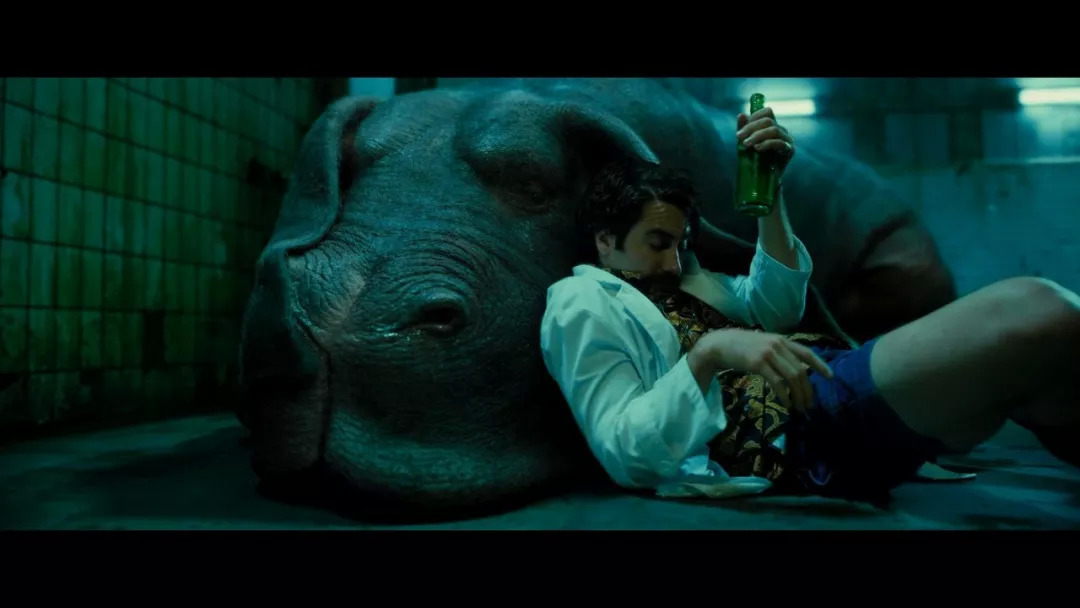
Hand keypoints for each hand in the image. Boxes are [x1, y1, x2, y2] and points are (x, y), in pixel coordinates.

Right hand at [697, 329, 832, 412]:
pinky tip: (786, 403)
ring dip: (798, 395)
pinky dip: (784, 395)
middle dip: (808, 390)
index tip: (831, 377)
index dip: (820, 365)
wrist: (718, 344)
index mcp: (781, 340)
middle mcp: (778, 345)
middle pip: (801, 370)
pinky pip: (777, 382)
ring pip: (792, 377)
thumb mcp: (763, 345)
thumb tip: (794, 370)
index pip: (807, 353)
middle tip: (809, 405)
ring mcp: (768, 353)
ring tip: (799, 408)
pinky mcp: (758, 363)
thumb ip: (778, 353)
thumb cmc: (740, 347)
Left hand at [736, 106, 795, 175]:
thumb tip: (741, 115)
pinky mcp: (790, 150)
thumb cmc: (754, 160)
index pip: (767, 112)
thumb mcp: (746, 143)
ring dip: (757, 135)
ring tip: (746, 144)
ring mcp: (787, 139)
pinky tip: (757, 149)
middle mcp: (781, 130)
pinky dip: (766, 144)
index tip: (741, 128)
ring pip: (774, 130)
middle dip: (751, 127)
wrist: (763, 180)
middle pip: (768, 120)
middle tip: (739, 137)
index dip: (754, 116)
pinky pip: (780, 142)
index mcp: (772, 126)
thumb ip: (744, 129)